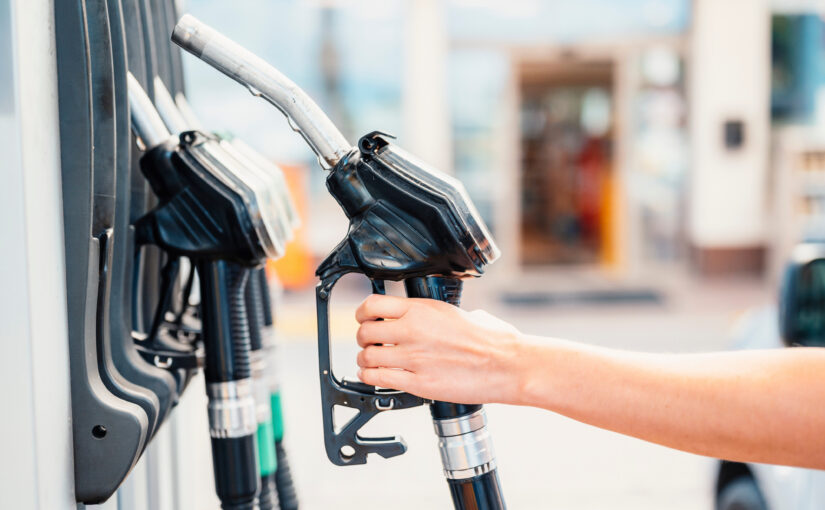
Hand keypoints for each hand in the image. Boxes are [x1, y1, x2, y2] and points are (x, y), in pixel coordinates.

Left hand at [354, 294, 525, 403]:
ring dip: (365, 361)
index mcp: (422, 309)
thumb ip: (435, 314)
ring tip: (372, 363)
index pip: (372, 305)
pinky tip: (375, 377)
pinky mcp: (419, 384)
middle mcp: (413, 331)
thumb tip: (428, 316)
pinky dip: (371, 378)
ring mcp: (414, 358)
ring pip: (367, 358)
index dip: (363, 313)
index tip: (366, 319)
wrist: (509, 365)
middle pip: (365, 333)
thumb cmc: (493, 339)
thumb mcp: (460, 312)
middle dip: (364, 339)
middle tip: (370, 343)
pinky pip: (379, 379)